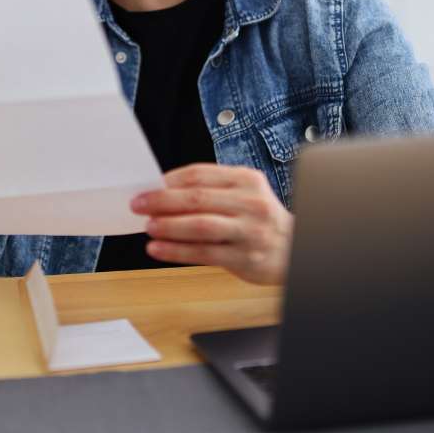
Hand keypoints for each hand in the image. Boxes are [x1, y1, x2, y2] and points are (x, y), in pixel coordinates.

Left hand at [131, 164, 292, 285]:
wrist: (295, 249)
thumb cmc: (260, 221)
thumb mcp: (244, 195)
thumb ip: (212, 191)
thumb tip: (164, 192)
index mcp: (246, 180)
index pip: (200, 174)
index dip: (169, 180)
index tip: (148, 186)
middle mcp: (250, 203)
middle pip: (197, 198)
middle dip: (162, 201)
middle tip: (138, 204)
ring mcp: (249, 231)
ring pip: (200, 226)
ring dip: (168, 226)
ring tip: (148, 227)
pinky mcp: (244, 257)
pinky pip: (204, 253)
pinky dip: (176, 251)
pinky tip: (159, 249)